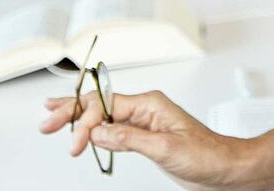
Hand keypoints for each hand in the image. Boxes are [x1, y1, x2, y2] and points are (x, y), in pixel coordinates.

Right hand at [40, 90, 249, 189]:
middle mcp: (145, 109)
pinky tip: (85, 133)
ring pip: (104, 116)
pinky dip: (95, 132)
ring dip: (80, 120)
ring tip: (56, 120)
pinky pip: (114, 130)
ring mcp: (144, 123)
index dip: (85, 122)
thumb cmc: (208, 154)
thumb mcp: (166, 147)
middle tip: (46, 121)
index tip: (76, 144)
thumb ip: (130, 139)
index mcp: (150, 103)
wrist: (227, 168)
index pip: (106, 105)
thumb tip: (99, 132)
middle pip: (100, 104)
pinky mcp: (146, 138)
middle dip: (72, 111)